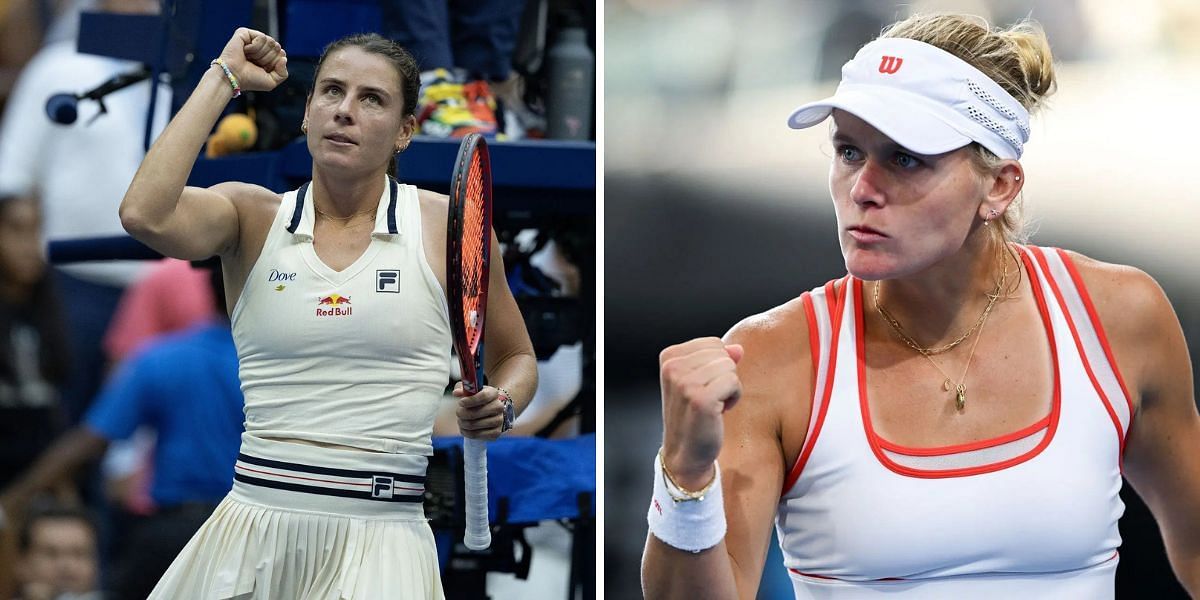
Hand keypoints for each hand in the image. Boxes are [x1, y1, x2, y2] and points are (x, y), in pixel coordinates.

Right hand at [218, 28, 287, 91]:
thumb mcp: (271, 82)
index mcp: (267, 56)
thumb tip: (284, 57)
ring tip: (249, 58)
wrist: (233, 77)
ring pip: (270, 41)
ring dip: (261, 54)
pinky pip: (261, 37)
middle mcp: (260, 46)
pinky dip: (255, 47)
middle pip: (277, 47)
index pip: (281, 53)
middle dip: (268, 58)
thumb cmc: (249, 80)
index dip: (274, 63)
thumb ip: (283, 73)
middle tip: (254, 63)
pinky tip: (245, 51)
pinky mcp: (244, 33)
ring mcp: (252, 38)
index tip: (263, 68)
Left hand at [454, 383, 505, 440]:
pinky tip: (464, 428)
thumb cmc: (479, 399)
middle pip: (476, 412)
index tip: (460, 402)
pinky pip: (477, 435)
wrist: (493, 411)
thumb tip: (456, 393)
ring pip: (474, 424)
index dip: (470, 400)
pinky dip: (467, 432)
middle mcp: (499, 407)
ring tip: (461, 420)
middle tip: (459, 412)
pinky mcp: (496, 433)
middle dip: (462, 413)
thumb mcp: (472, 390)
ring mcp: (499, 421)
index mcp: (494, 393)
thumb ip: (463, 388)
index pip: (483, 396)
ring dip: (463, 423)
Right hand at [659, 337, 743, 489]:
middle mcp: (672, 367)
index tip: (704, 386)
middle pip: (723, 354)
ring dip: (729, 388)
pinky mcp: (700, 399)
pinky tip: (719, 412)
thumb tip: (738, 349)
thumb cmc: (695, 415)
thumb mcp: (702, 380)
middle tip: (709, 397)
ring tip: (714, 405)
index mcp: (669, 357)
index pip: (714, 343)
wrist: (686, 452)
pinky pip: (734, 382)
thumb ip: (718, 359)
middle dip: (724, 375)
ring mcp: (684, 382)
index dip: (717, 365)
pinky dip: (733, 398)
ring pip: (730, 367)